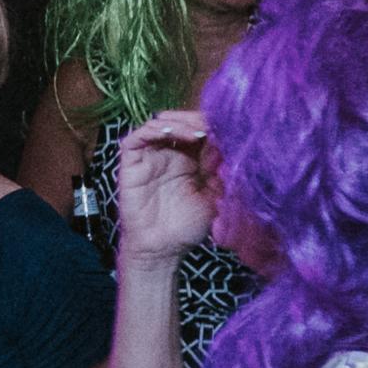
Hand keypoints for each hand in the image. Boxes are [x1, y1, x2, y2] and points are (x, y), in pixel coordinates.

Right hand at [111, 111, 217, 265]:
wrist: (162, 249)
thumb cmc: (187, 227)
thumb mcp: (217, 196)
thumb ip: (224, 173)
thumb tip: (237, 147)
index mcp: (191, 160)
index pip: (200, 130)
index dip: (212, 124)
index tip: (229, 126)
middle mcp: (169, 154)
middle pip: (180, 122)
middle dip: (197, 118)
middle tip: (213, 123)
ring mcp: (149, 158)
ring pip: (158, 124)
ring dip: (178, 122)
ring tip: (197, 131)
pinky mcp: (131, 164)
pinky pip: (135, 138)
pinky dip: (152, 130)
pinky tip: (172, 133)